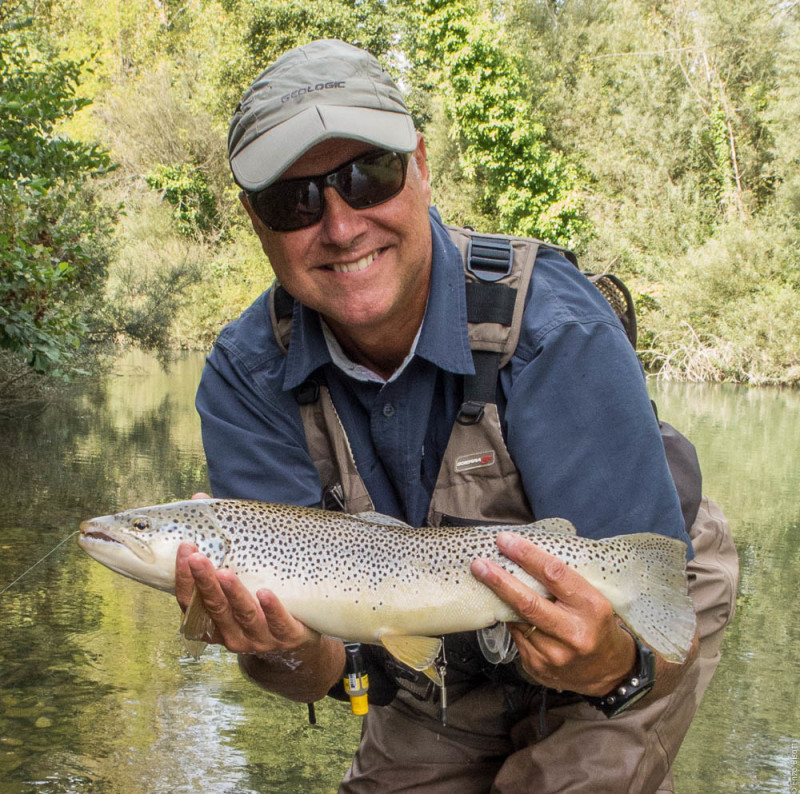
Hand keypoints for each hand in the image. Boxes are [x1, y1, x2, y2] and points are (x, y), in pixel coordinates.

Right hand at [174, 492, 315, 656]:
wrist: (298, 636)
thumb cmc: (257, 598)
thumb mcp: (238, 573)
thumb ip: (218, 540)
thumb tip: (197, 497)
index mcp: (212, 620)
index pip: (189, 602)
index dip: (184, 578)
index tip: (184, 549)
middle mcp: (230, 633)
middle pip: (213, 608)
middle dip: (204, 582)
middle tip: (196, 556)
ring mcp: (258, 637)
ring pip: (242, 615)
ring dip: (232, 594)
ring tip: (225, 572)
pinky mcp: (286, 636)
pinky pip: (278, 623)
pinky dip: (271, 608)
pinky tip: (265, 591)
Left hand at [471, 531, 635, 695]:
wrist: (608, 671)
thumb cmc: (597, 624)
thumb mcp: (592, 598)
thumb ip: (563, 581)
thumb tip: (522, 554)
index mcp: (590, 606)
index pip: (554, 574)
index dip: (527, 555)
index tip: (505, 541)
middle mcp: (574, 632)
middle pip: (528, 603)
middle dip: (499, 581)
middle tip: (479, 564)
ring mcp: (555, 654)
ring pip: (517, 620)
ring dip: (501, 601)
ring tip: (487, 583)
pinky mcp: (539, 666)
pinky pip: (516, 636)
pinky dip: (511, 621)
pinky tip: (508, 612)